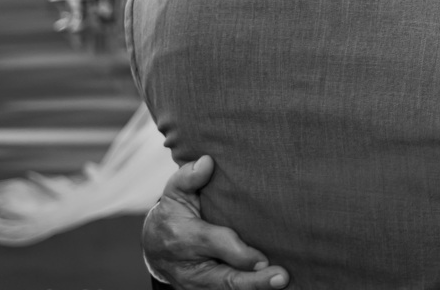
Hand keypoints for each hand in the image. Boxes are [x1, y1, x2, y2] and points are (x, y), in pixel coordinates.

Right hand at [144, 155, 289, 289]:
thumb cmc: (174, 215)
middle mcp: (192, 268)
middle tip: (281, 277)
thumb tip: (207, 162)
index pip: (213, 244)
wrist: (157, 249)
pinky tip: (274, 285)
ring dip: (256, 288)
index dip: (238, 252)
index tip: (262, 259)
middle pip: (225, 279)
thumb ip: (188, 178)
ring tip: (282, 283)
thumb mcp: (175, 194)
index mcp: (184, 238)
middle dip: (253, 281)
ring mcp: (199, 286)